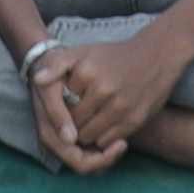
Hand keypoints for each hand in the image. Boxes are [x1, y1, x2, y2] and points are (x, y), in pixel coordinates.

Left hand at [28, 23, 192, 176]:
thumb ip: (56, 64)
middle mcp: (104, 90)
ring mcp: (121, 107)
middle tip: (77, 116)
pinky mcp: (135, 120)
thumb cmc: (113, 56)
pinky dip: (103, 137)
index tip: (65, 105)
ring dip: (86, 133)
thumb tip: (36, 80)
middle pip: (74, 124)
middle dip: (71, 125)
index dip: (60, 109)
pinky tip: (104, 123)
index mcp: (87, 73)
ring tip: (89, 120)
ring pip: (89, 136)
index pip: (60, 106)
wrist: (157, 56)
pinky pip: (107, 140)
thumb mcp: (83, 52)